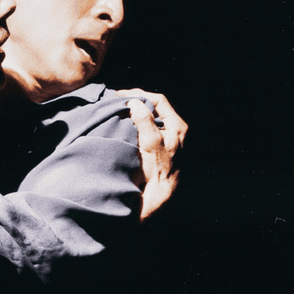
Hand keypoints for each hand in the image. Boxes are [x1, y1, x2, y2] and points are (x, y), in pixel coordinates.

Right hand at [117, 89, 188, 220]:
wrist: (158, 198)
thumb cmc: (157, 171)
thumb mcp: (152, 143)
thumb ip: (145, 121)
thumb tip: (134, 102)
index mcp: (177, 126)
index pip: (158, 100)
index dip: (139, 95)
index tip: (120, 95)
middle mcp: (174, 132)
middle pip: (153, 109)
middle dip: (135, 103)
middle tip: (116, 103)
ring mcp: (166, 141)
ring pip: (149, 119)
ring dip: (133, 115)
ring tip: (117, 113)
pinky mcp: (156, 151)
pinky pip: (145, 131)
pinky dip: (133, 126)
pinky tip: (121, 128)